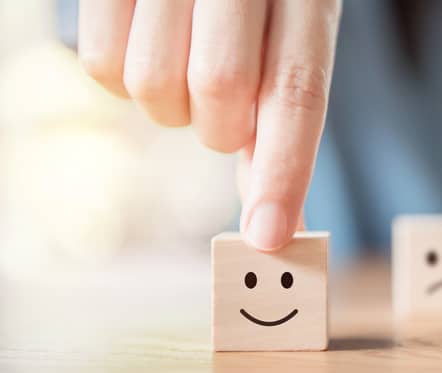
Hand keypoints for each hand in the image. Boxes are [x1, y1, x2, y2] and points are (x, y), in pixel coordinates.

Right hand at [78, 0, 341, 249]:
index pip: (297, 90)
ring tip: (185, 66)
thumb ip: (280, 129)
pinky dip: (122, 80)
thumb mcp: (287, 50)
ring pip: (152, 83)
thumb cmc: (256, 13)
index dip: (283, 170)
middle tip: (224, 111)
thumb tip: (276, 229)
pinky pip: (100, 67)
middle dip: (220, 128)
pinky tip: (147, 50)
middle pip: (219, 89)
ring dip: (170, 105)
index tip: (268, 236)